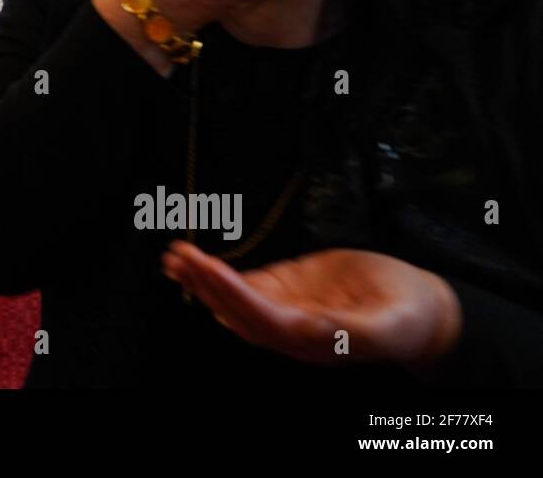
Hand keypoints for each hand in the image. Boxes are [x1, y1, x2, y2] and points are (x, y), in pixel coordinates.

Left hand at [161, 242, 462, 368]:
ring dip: (205, 280)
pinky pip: (248, 286)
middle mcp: (291, 329)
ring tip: (175, 258)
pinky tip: (198, 265)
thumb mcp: (390, 324)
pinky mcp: (289, 291)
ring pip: (236, 299)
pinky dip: (221, 274)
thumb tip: (320, 328)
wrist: (420, 311)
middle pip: (238, 310)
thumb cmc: (407, 317)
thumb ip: (355, 331)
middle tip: (178, 256)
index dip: (232, 293)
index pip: (260, 317)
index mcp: (312, 338)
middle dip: (207, 283)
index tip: (208, 267)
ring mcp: (287, 309)